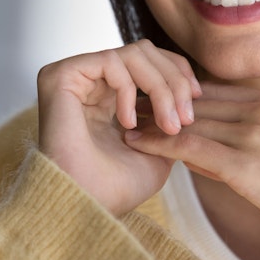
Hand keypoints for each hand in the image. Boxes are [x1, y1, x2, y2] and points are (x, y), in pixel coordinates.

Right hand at [36, 40, 199, 215]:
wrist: (86, 207)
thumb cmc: (119, 187)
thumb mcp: (162, 148)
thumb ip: (174, 115)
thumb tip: (195, 91)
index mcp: (111, 93)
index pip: (151, 59)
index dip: (178, 71)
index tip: (198, 99)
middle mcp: (92, 81)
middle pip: (146, 51)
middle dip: (175, 80)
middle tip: (186, 118)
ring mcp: (76, 76)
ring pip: (133, 53)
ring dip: (160, 87)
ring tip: (167, 125)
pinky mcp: (61, 75)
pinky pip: (110, 61)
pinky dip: (128, 90)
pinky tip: (128, 124)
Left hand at [123, 83, 259, 259]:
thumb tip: (220, 140)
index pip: (215, 90)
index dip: (179, 96)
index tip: (152, 98)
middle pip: (197, 100)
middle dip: (159, 103)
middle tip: (125, 104)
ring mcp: (256, 133)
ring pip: (189, 120)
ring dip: (152, 120)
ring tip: (123, 120)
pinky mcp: (248, 164)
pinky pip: (192, 146)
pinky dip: (160, 142)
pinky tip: (137, 142)